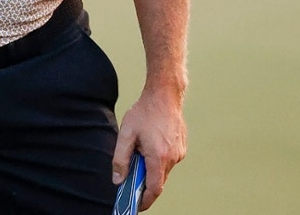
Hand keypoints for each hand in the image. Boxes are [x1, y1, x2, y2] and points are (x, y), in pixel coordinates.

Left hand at [112, 86, 186, 210]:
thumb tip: (118, 180)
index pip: (154, 189)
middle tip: (132, 179)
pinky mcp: (181, 146)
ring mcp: (179, 152)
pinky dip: (158, 159)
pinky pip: (169, 160)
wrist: (164, 95)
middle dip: (145, 183)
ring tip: (140, 153)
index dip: (145, 200)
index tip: (137, 205)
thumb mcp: (126, 134)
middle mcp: (172, 157)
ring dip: (152, 168)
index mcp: (158, 157)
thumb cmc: (144, 112)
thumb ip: (120, 159)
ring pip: (164, 170)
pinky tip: (150, 145)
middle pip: (159, 180)